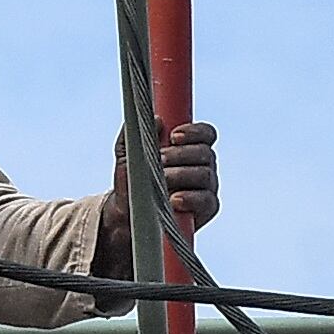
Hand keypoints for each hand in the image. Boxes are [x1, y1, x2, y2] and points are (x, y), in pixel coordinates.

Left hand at [96, 119, 219, 279]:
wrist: (128, 214)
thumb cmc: (131, 180)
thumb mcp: (126, 153)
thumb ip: (135, 131)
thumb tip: (157, 119)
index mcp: (191, 148)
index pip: (205, 133)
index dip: (194, 132)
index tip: (173, 136)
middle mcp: (203, 166)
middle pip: (205, 153)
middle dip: (181, 155)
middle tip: (160, 160)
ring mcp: (207, 187)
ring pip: (205, 175)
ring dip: (181, 175)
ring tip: (161, 180)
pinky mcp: (207, 209)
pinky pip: (207, 200)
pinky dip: (190, 199)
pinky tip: (174, 200)